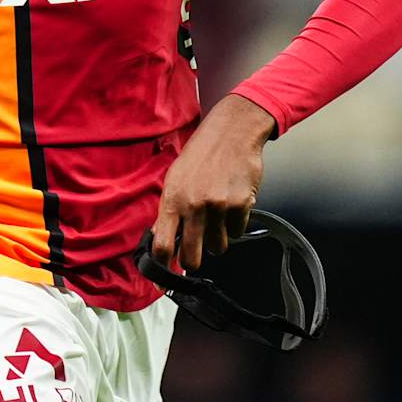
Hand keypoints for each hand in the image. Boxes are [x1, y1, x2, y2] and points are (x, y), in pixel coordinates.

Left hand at [149, 94, 274, 271]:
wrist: (232, 132)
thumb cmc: (201, 153)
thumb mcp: (175, 178)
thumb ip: (168, 209)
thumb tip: (159, 238)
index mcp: (173, 199)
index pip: (162, 245)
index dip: (162, 264)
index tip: (165, 269)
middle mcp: (194, 206)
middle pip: (191, 258)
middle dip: (192, 261)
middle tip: (194, 254)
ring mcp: (219, 208)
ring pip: (217, 248)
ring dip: (216, 240)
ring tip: (215, 217)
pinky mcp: (241, 206)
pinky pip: (236, 233)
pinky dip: (234, 225)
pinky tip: (231, 205)